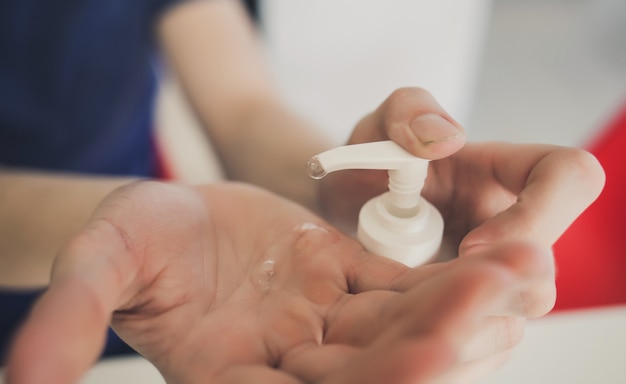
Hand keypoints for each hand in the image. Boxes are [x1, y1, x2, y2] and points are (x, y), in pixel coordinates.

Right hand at [7, 181, 549, 383]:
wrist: (163, 215)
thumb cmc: (130, 239)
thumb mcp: (100, 263)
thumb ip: (74, 316)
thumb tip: (24, 379)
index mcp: (228, 381)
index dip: (367, 382)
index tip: (425, 357)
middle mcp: (284, 368)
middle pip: (367, 372)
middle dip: (432, 347)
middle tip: (493, 306)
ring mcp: (317, 329)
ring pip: (394, 332)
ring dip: (452, 311)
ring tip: (511, 279)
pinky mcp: (340, 285)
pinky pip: (395, 288)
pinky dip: (438, 279)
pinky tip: (485, 260)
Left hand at [317, 87, 604, 379]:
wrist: (346, 209)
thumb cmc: (371, 164)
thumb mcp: (378, 127)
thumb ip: (407, 111)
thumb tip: (448, 139)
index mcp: (503, 173)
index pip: (567, 177)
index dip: (537, 214)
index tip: (471, 246)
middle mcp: (510, 223)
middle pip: (544, 267)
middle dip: (492, 287)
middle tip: (426, 288)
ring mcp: (492, 268)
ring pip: (512, 310)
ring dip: (461, 313)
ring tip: (404, 301)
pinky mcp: (470, 304)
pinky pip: (476, 328)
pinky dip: (442, 328)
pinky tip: (405, 320)